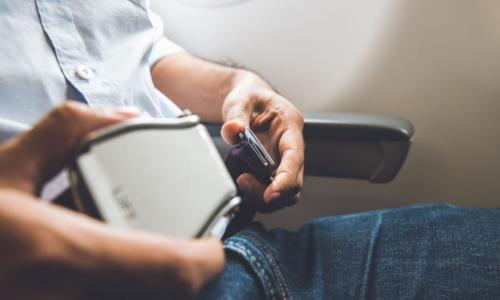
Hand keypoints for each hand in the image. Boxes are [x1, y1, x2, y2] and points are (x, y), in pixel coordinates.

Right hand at [0, 103, 223, 299]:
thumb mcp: (4, 167)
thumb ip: (68, 132)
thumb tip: (123, 117)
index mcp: (66, 252)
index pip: (175, 269)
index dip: (207, 256)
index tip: (210, 239)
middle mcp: (72, 297)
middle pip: (166, 292)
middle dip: (177, 264)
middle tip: (172, 238)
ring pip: (143, 298)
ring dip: (149, 275)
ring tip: (132, 244)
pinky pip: (113, 297)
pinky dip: (122, 282)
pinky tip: (99, 256)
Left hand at [221, 72, 304, 212]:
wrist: (247, 100)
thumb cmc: (250, 97)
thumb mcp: (240, 99)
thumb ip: (235, 115)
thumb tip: (232, 130)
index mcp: (290, 125)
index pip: (295, 156)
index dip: (287, 178)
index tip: (273, 192)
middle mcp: (291, 146)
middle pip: (294, 181)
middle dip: (272, 192)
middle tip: (243, 182)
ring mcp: (283, 160)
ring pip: (286, 192)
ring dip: (264, 196)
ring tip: (241, 183)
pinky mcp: (273, 170)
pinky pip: (272, 190)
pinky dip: (259, 195)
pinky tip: (243, 187)